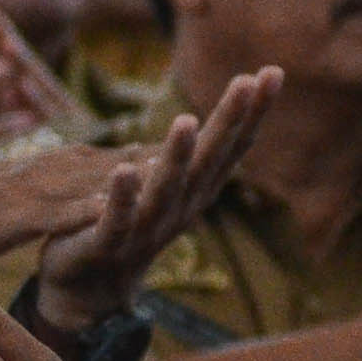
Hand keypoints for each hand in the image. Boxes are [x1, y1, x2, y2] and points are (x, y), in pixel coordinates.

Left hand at [29, 65, 274, 327]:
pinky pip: (116, 219)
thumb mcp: (166, 188)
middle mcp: (178, 209)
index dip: (251, 112)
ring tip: (186, 120)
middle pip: (208, 161)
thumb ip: (188, 159)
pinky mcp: (107, 244)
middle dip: (227, 121)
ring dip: (176, 156)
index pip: (229, 147)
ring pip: (164, 188)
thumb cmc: (130, 227)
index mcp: (193, 191)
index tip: (273, 72)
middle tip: (246, 81)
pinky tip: (124, 168)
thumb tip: (215, 120)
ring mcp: (144, 228)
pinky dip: (121, 196)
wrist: (88, 289)